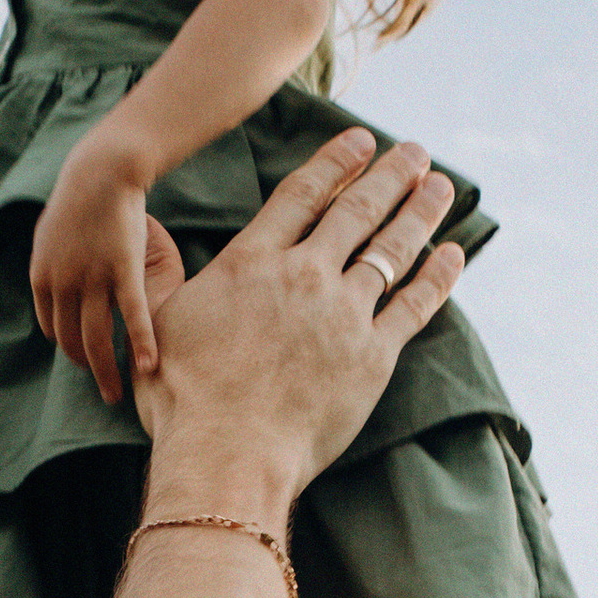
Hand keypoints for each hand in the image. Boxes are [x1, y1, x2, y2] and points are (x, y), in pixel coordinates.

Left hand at [30, 134, 157, 406]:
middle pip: (73, 341)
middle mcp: (63, 283)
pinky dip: (141, 343)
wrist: (100, 172)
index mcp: (42, 277)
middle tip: (104, 387)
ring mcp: (93, 279)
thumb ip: (51, 264)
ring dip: (108, 372)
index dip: (68, 347)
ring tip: (117, 394)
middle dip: (88, 368)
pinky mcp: (124, 270)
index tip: (84, 357)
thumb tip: (51, 283)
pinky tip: (149, 366)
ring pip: (99, 338)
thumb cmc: (79, 200)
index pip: (52, 328)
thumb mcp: (51, 234)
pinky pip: (133, 316)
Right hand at [135, 132, 462, 514]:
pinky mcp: (372, 356)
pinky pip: (414, 305)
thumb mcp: (155, 323)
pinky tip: (454, 254)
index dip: (335, 163)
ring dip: (420, 212)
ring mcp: (342, 314)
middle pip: (356, 210)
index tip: (361, 141)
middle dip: (390, 175)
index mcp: (251, 261)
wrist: (227, 455)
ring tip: (440, 186)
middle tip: (415, 151)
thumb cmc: (184, 399)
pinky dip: (438, 277)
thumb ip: (158, 270)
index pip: (302, 194)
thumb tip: (143, 226)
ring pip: (390, 248)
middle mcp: (303, 276)